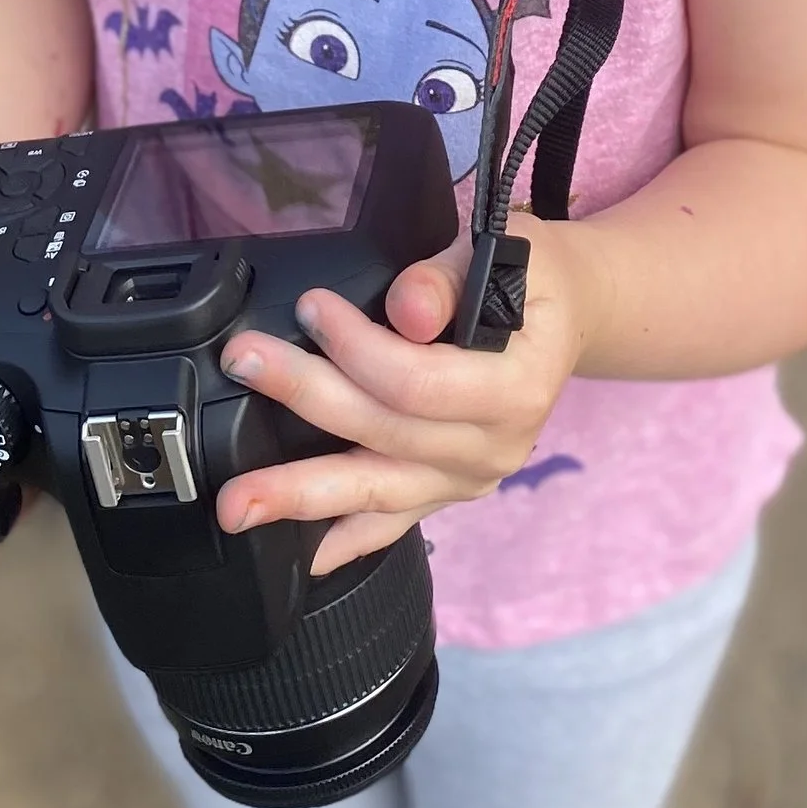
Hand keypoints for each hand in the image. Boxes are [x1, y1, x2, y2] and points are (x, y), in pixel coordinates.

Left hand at [210, 220, 595, 576]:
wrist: (569, 318)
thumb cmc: (535, 277)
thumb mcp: (508, 251)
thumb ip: (447, 277)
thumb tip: (405, 309)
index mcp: (516, 387)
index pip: (418, 382)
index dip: (357, 345)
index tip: (310, 306)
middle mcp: (494, 446)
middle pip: (385, 434)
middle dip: (306, 398)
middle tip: (242, 364)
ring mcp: (469, 479)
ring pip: (376, 492)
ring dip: (301, 495)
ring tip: (237, 505)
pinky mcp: (445, 492)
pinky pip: (391, 524)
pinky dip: (345, 540)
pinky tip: (299, 557)